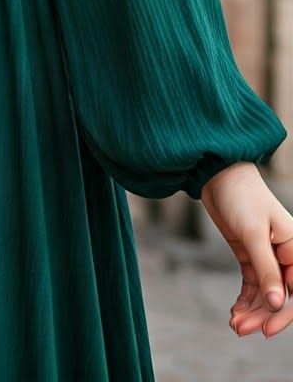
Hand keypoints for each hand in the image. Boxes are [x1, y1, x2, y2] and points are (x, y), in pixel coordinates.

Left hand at [199, 161, 292, 338]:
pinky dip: (245, 300)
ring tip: (233, 324)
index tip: (265, 329)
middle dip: (262, 315)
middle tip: (239, 329)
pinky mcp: (251, 255)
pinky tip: (234, 312)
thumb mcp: (253, 233)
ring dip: (251, 311)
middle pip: (281, 296)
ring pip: (265, 294)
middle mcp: (286, 255)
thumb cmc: (241, 196)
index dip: (284, 314)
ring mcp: (268, 256)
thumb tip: (277, 303)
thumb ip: (267, 269)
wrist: (218, 174)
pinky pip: (253, 286)